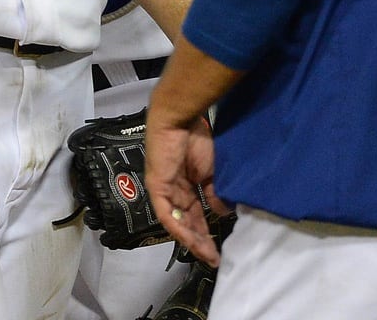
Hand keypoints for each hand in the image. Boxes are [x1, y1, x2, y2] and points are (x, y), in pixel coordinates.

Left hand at [145, 109, 224, 267]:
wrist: (180, 119)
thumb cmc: (196, 139)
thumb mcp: (211, 171)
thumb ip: (214, 192)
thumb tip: (221, 213)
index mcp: (185, 186)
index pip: (195, 215)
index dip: (206, 232)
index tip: (219, 248)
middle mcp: (173, 192)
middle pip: (186, 223)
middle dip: (200, 242)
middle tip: (214, 258)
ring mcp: (163, 191)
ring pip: (176, 223)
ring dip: (191, 240)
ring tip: (206, 254)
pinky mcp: (156, 188)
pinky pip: (166, 215)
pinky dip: (179, 228)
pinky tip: (191, 240)